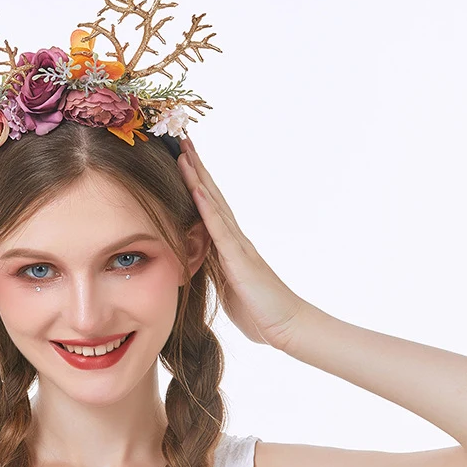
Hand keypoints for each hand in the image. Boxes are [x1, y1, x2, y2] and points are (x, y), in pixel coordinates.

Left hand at [176, 135, 308, 349]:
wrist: (285, 327)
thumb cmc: (258, 311)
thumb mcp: (227, 287)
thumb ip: (215, 271)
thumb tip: (200, 262)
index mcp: (229, 246)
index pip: (209, 207)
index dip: (195, 182)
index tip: (182, 158)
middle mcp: (234, 239)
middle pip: (212, 196)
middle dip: (196, 168)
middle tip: (181, 139)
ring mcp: (238, 246)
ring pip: (214, 205)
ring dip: (198, 178)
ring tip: (185, 153)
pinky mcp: (239, 260)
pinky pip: (220, 230)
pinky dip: (207, 208)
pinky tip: (196, 189)